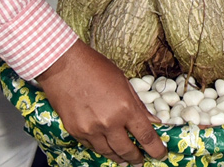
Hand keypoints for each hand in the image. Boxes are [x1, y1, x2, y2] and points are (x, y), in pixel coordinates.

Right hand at [38, 41, 166, 164]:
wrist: (63, 65)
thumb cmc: (95, 67)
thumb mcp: (123, 82)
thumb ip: (138, 105)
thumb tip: (152, 120)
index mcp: (125, 107)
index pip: (145, 136)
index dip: (156, 149)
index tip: (161, 154)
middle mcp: (109, 122)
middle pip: (126, 150)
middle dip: (136, 158)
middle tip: (140, 161)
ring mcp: (90, 129)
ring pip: (108, 152)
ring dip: (119, 157)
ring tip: (124, 159)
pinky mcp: (75, 131)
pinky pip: (91, 146)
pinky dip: (101, 148)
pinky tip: (106, 147)